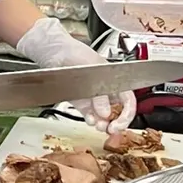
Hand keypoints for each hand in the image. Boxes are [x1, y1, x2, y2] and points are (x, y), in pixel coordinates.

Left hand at [13, 17, 136, 132]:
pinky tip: (90, 120)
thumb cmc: (75, 53)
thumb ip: (100, 93)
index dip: (127, 113)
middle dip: (117, 122)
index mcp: (115, 79)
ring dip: (104, 124)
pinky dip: (91, 120)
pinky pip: (90, 115)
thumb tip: (106, 112)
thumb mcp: (93, 70)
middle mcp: (106, 90)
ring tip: (100, 126)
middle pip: (118, 111)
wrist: (54, 53)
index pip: (128, 99)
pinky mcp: (81, 103)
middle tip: (112, 129)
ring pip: (104, 116)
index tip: (121, 122)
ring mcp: (93, 97)